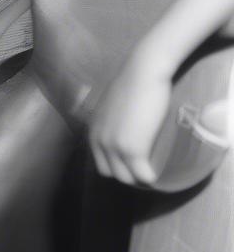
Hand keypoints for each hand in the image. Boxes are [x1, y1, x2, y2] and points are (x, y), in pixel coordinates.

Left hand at [89, 59, 171, 186]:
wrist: (142, 73)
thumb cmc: (131, 84)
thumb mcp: (111, 106)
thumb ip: (110, 120)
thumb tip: (122, 126)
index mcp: (93, 131)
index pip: (100, 161)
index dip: (116, 165)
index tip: (132, 165)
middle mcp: (98, 140)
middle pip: (111, 172)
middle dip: (127, 174)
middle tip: (144, 169)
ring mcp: (114, 146)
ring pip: (126, 177)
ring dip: (138, 177)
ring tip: (152, 172)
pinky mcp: (132, 149)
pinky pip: (142, 175)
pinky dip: (151, 177)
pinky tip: (158, 173)